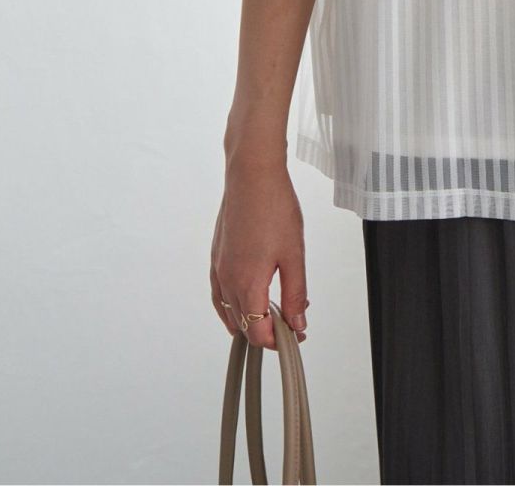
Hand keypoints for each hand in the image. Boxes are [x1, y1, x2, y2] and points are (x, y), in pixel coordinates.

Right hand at [210, 160, 308, 350]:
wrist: (251, 174)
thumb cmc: (274, 207)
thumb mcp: (294, 254)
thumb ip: (295, 293)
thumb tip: (297, 323)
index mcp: (247, 283)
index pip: (257, 332)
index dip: (278, 340)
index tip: (296, 334)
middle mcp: (227, 280)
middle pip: (243, 324)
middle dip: (267, 330)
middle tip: (292, 322)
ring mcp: (218, 267)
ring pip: (229, 311)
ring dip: (248, 320)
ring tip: (272, 317)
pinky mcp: (216, 255)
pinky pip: (219, 293)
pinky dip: (231, 306)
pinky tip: (242, 302)